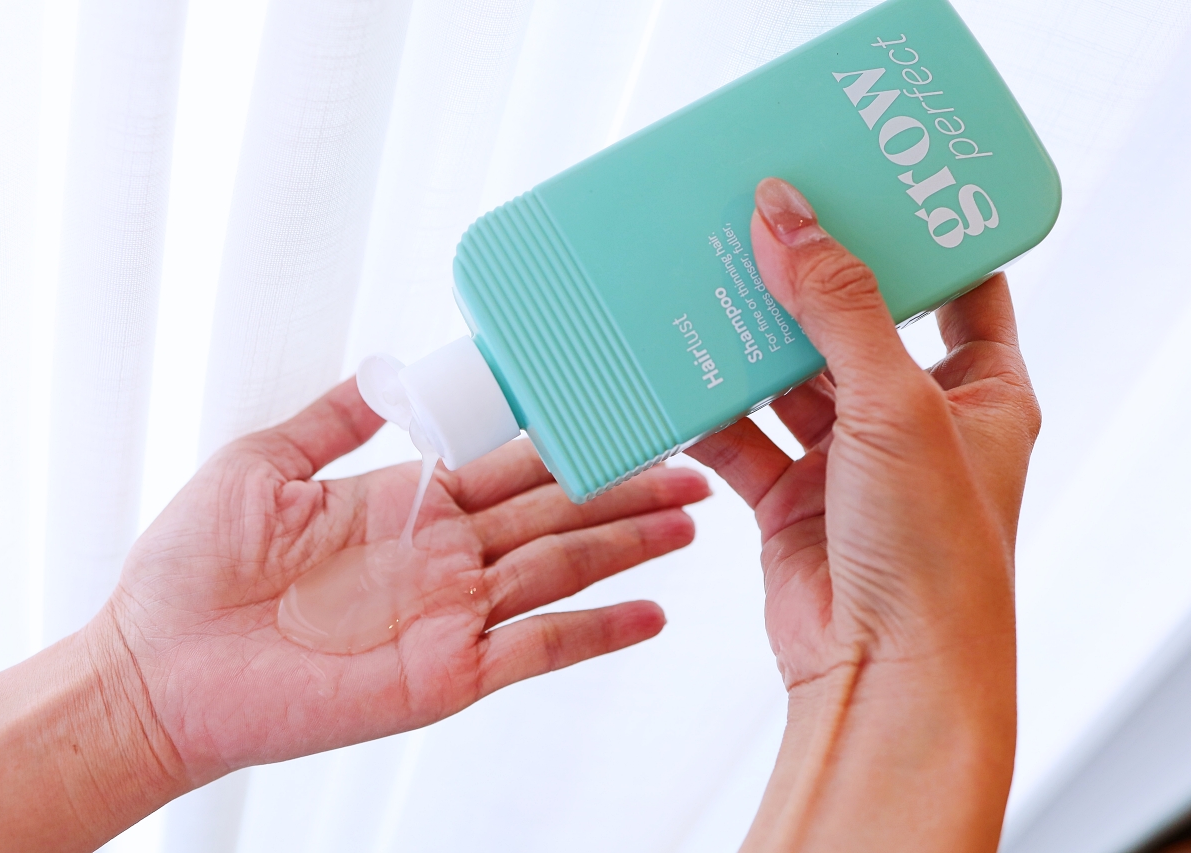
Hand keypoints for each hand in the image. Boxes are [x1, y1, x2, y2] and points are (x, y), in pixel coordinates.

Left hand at [99, 380, 708, 787]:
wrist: (155, 666)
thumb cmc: (192, 569)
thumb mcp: (263, 462)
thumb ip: (334, 420)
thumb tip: (386, 373)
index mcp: (406, 503)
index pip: (508, 463)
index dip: (566, 439)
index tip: (618, 410)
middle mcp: (441, 558)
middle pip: (554, 512)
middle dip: (624, 488)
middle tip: (691, 464)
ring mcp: (450, 615)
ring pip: (561, 569)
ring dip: (628, 547)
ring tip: (691, 521)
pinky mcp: (445, 672)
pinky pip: (537, 649)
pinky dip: (597, 633)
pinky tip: (649, 615)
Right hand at [688, 178, 1037, 851]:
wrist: (882, 673)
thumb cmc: (932, 555)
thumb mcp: (895, 405)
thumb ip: (837, 306)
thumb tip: (786, 215)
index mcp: (980, 391)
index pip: (960, 290)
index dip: (919, 238)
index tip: (867, 185)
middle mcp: (915, 422)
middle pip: (854, 326)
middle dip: (806, 281)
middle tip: (758, 221)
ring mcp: (849, 461)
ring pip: (788, 379)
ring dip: (748, 343)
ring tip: (703, 283)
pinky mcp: (790, 498)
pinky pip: (741, 437)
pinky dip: (708, 412)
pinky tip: (674, 375)